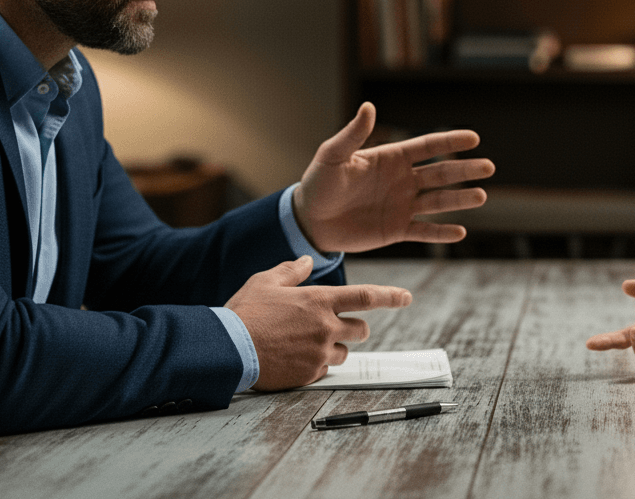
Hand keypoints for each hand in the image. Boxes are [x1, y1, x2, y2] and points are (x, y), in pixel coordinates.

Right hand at [224, 256, 412, 390]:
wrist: (227, 348)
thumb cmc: (244, 312)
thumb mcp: (265, 281)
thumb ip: (292, 271)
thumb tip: (308, 260)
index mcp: (319, 300)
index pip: (366, 296)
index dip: (390, 296)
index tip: (406, 297)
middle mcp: (326, 326)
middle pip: (361, 330)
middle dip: (355, 328)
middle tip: (334, 327)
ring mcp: (319, 353)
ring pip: (345, 353)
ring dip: (334, 348)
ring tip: (307, 344)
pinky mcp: (310, 374)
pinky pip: (325, 370)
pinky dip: (316, 365)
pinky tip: (294, 358)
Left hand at [295, 102, 494, 252]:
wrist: (309, 220)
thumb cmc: (318, 183)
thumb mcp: (332, 155)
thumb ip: (352, 134)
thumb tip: (369, 107)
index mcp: (391, 159)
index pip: (427, 147)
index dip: (450, 142)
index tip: (473, 138)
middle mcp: (402, 181)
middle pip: (441, 174)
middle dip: (465, 170)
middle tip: (488, 167)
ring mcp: (402, 206)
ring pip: (438, 202)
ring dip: (460, 200)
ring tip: (481, 196)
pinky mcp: (396, 230)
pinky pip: (424, 231)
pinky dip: (441, 233)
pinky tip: (460, 232)